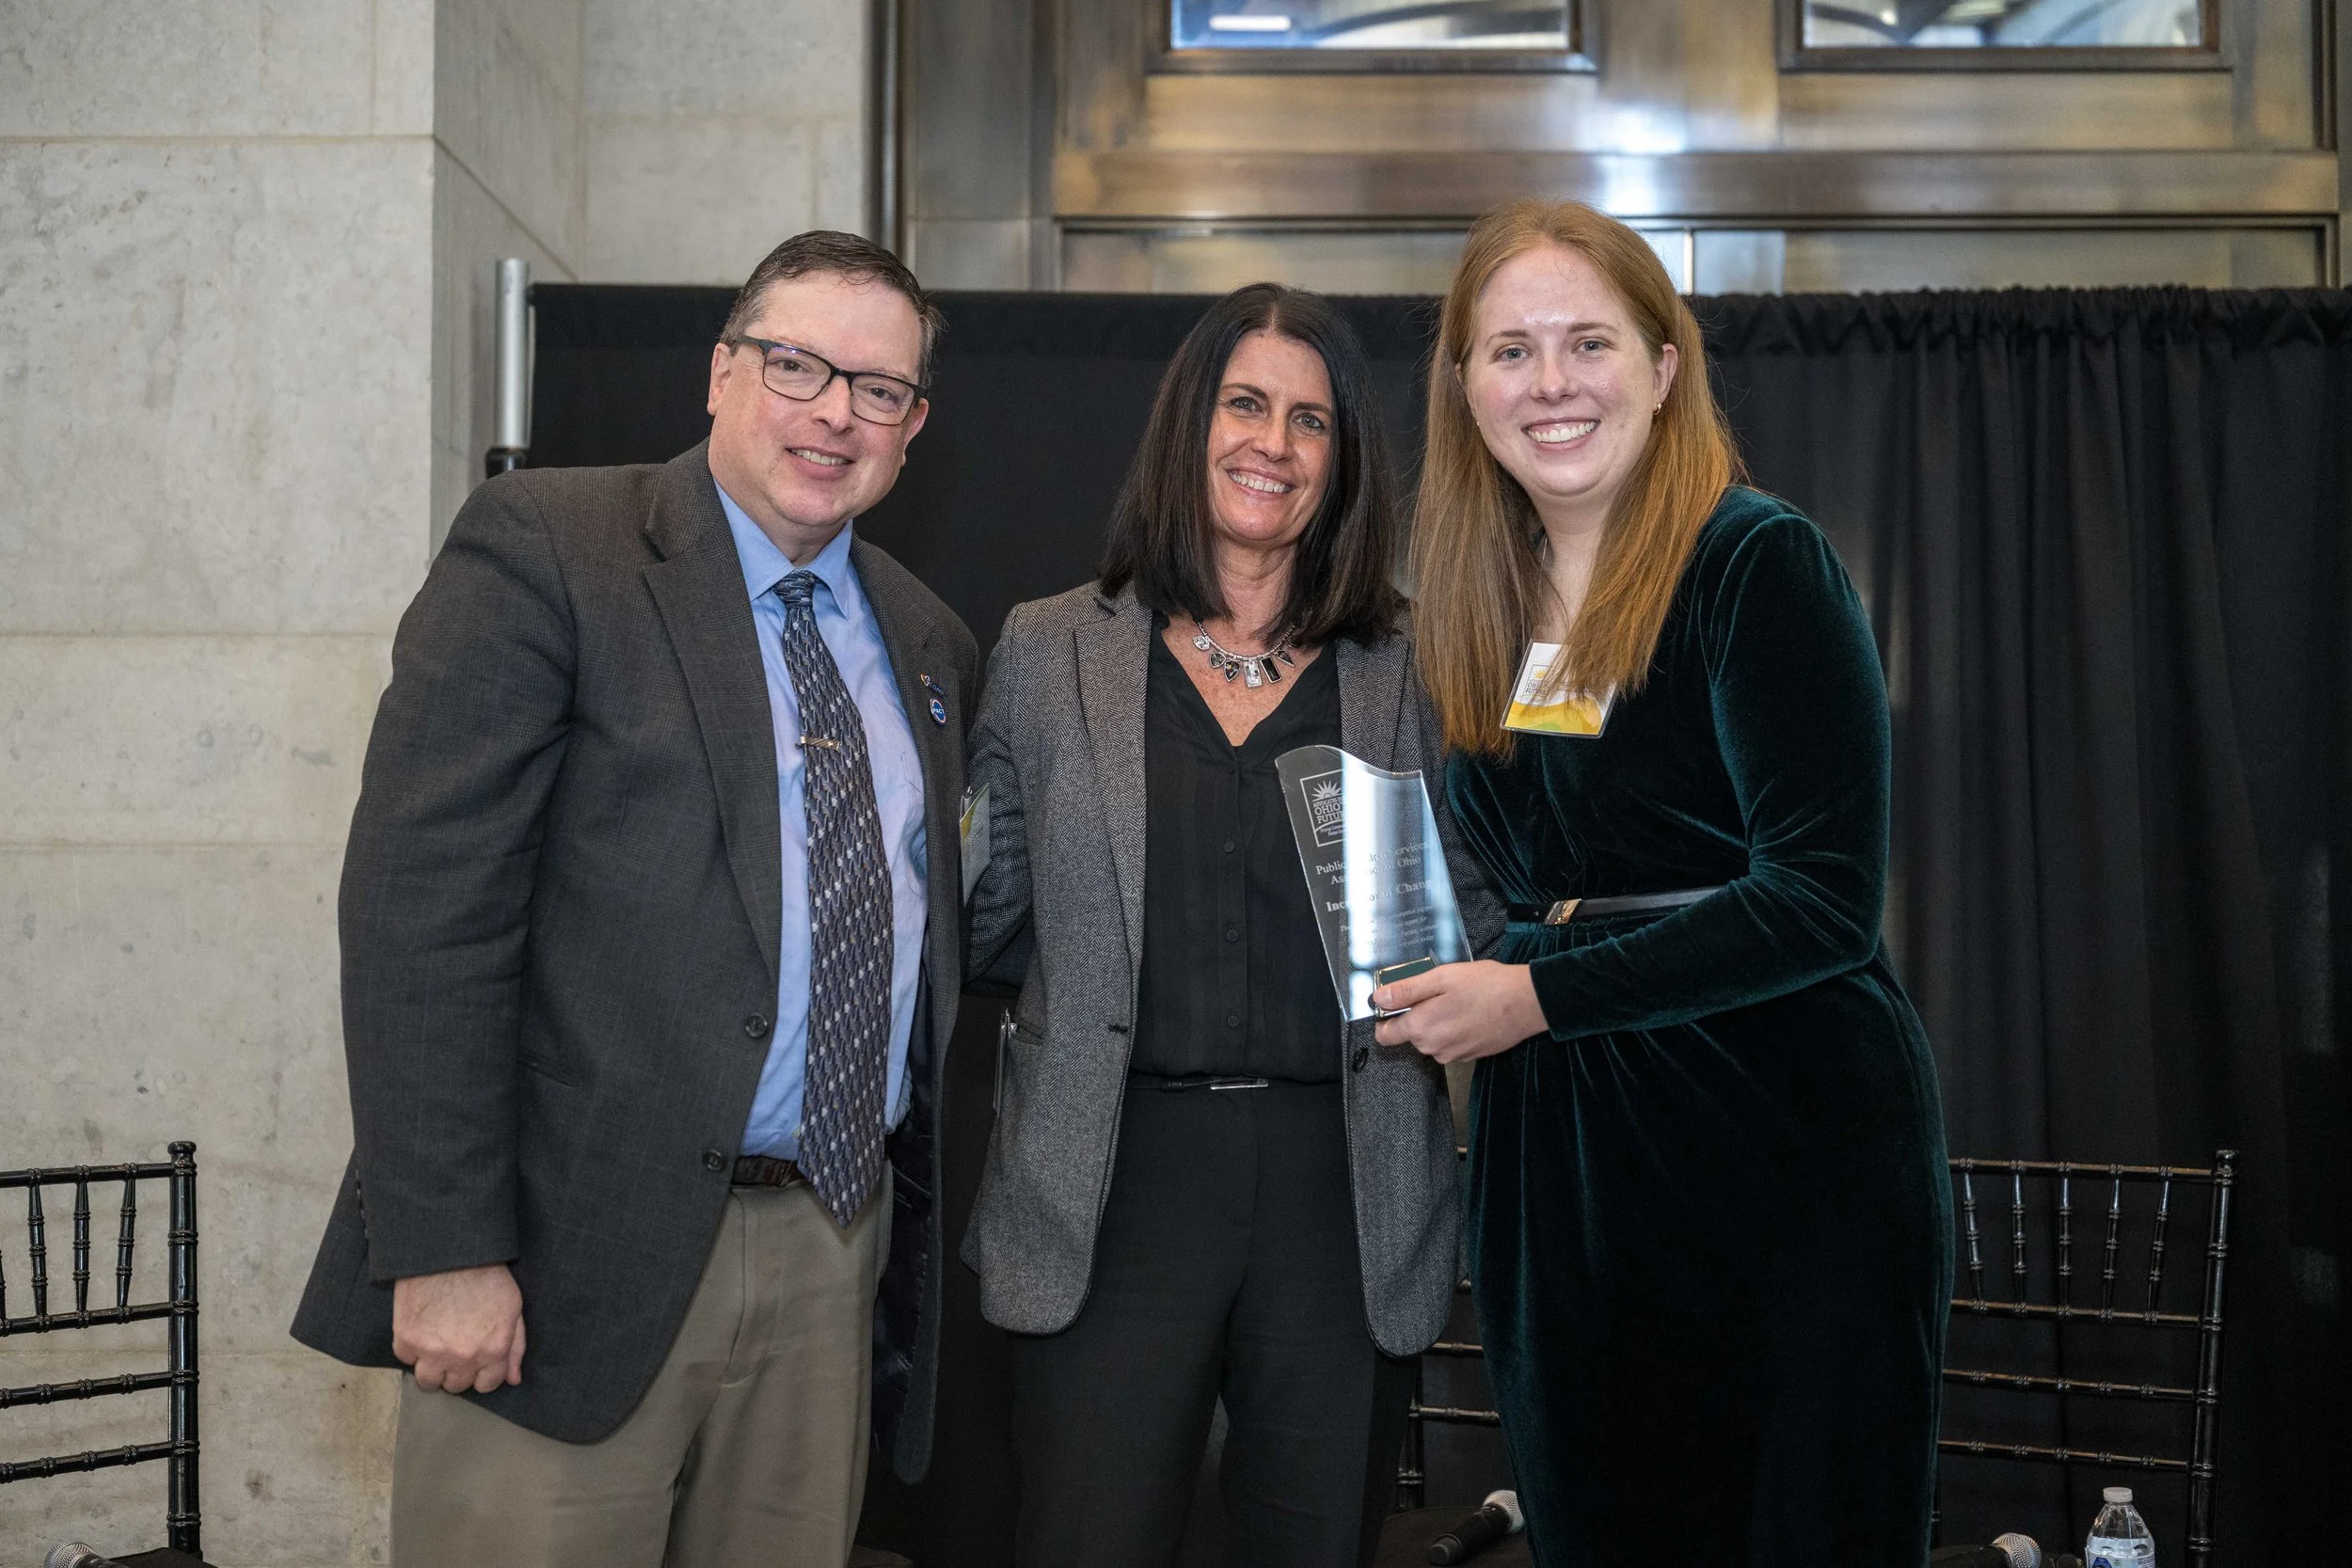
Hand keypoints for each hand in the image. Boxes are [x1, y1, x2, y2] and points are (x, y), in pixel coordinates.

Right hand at [392, 1263, 524, 1392]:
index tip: (475, 1361)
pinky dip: (411, 1348)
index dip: (482, 1374)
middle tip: (455, 1348)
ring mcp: (433, 1352)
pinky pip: (406, 1359)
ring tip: (435, 1346)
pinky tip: (421, 1328)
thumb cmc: (486, 1274)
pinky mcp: (406, 1340)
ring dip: (432, 1368)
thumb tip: (512, 1379)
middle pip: (456, 1385)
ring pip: (429, 1381)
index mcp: (493, 1350)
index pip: (487, 1385)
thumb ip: (515, 1346)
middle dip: (457, 1370)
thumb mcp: (513, 1307)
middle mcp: (464, 1357)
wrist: (449, 1251)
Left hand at [1371, 960, 1547, 1063]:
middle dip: (1418, 1014)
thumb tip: (1377, 999)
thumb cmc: (1485, 985)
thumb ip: (1406, 991)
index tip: (1397, 1001)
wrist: (1527, 1003)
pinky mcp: (1469, 1056)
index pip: (1385, 1035)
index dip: (1385, 1017)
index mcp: (1421, 1028)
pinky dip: (1454, 1030)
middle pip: (1410, 1034)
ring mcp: (1453, 1055)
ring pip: (1431, 1039)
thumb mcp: (1441, 978)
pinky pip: (1450, 1043)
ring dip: (1437, 1022)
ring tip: (1459, 1001)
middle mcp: (1433, 1048)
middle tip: (1439, 992)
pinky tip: (1470, 1013)